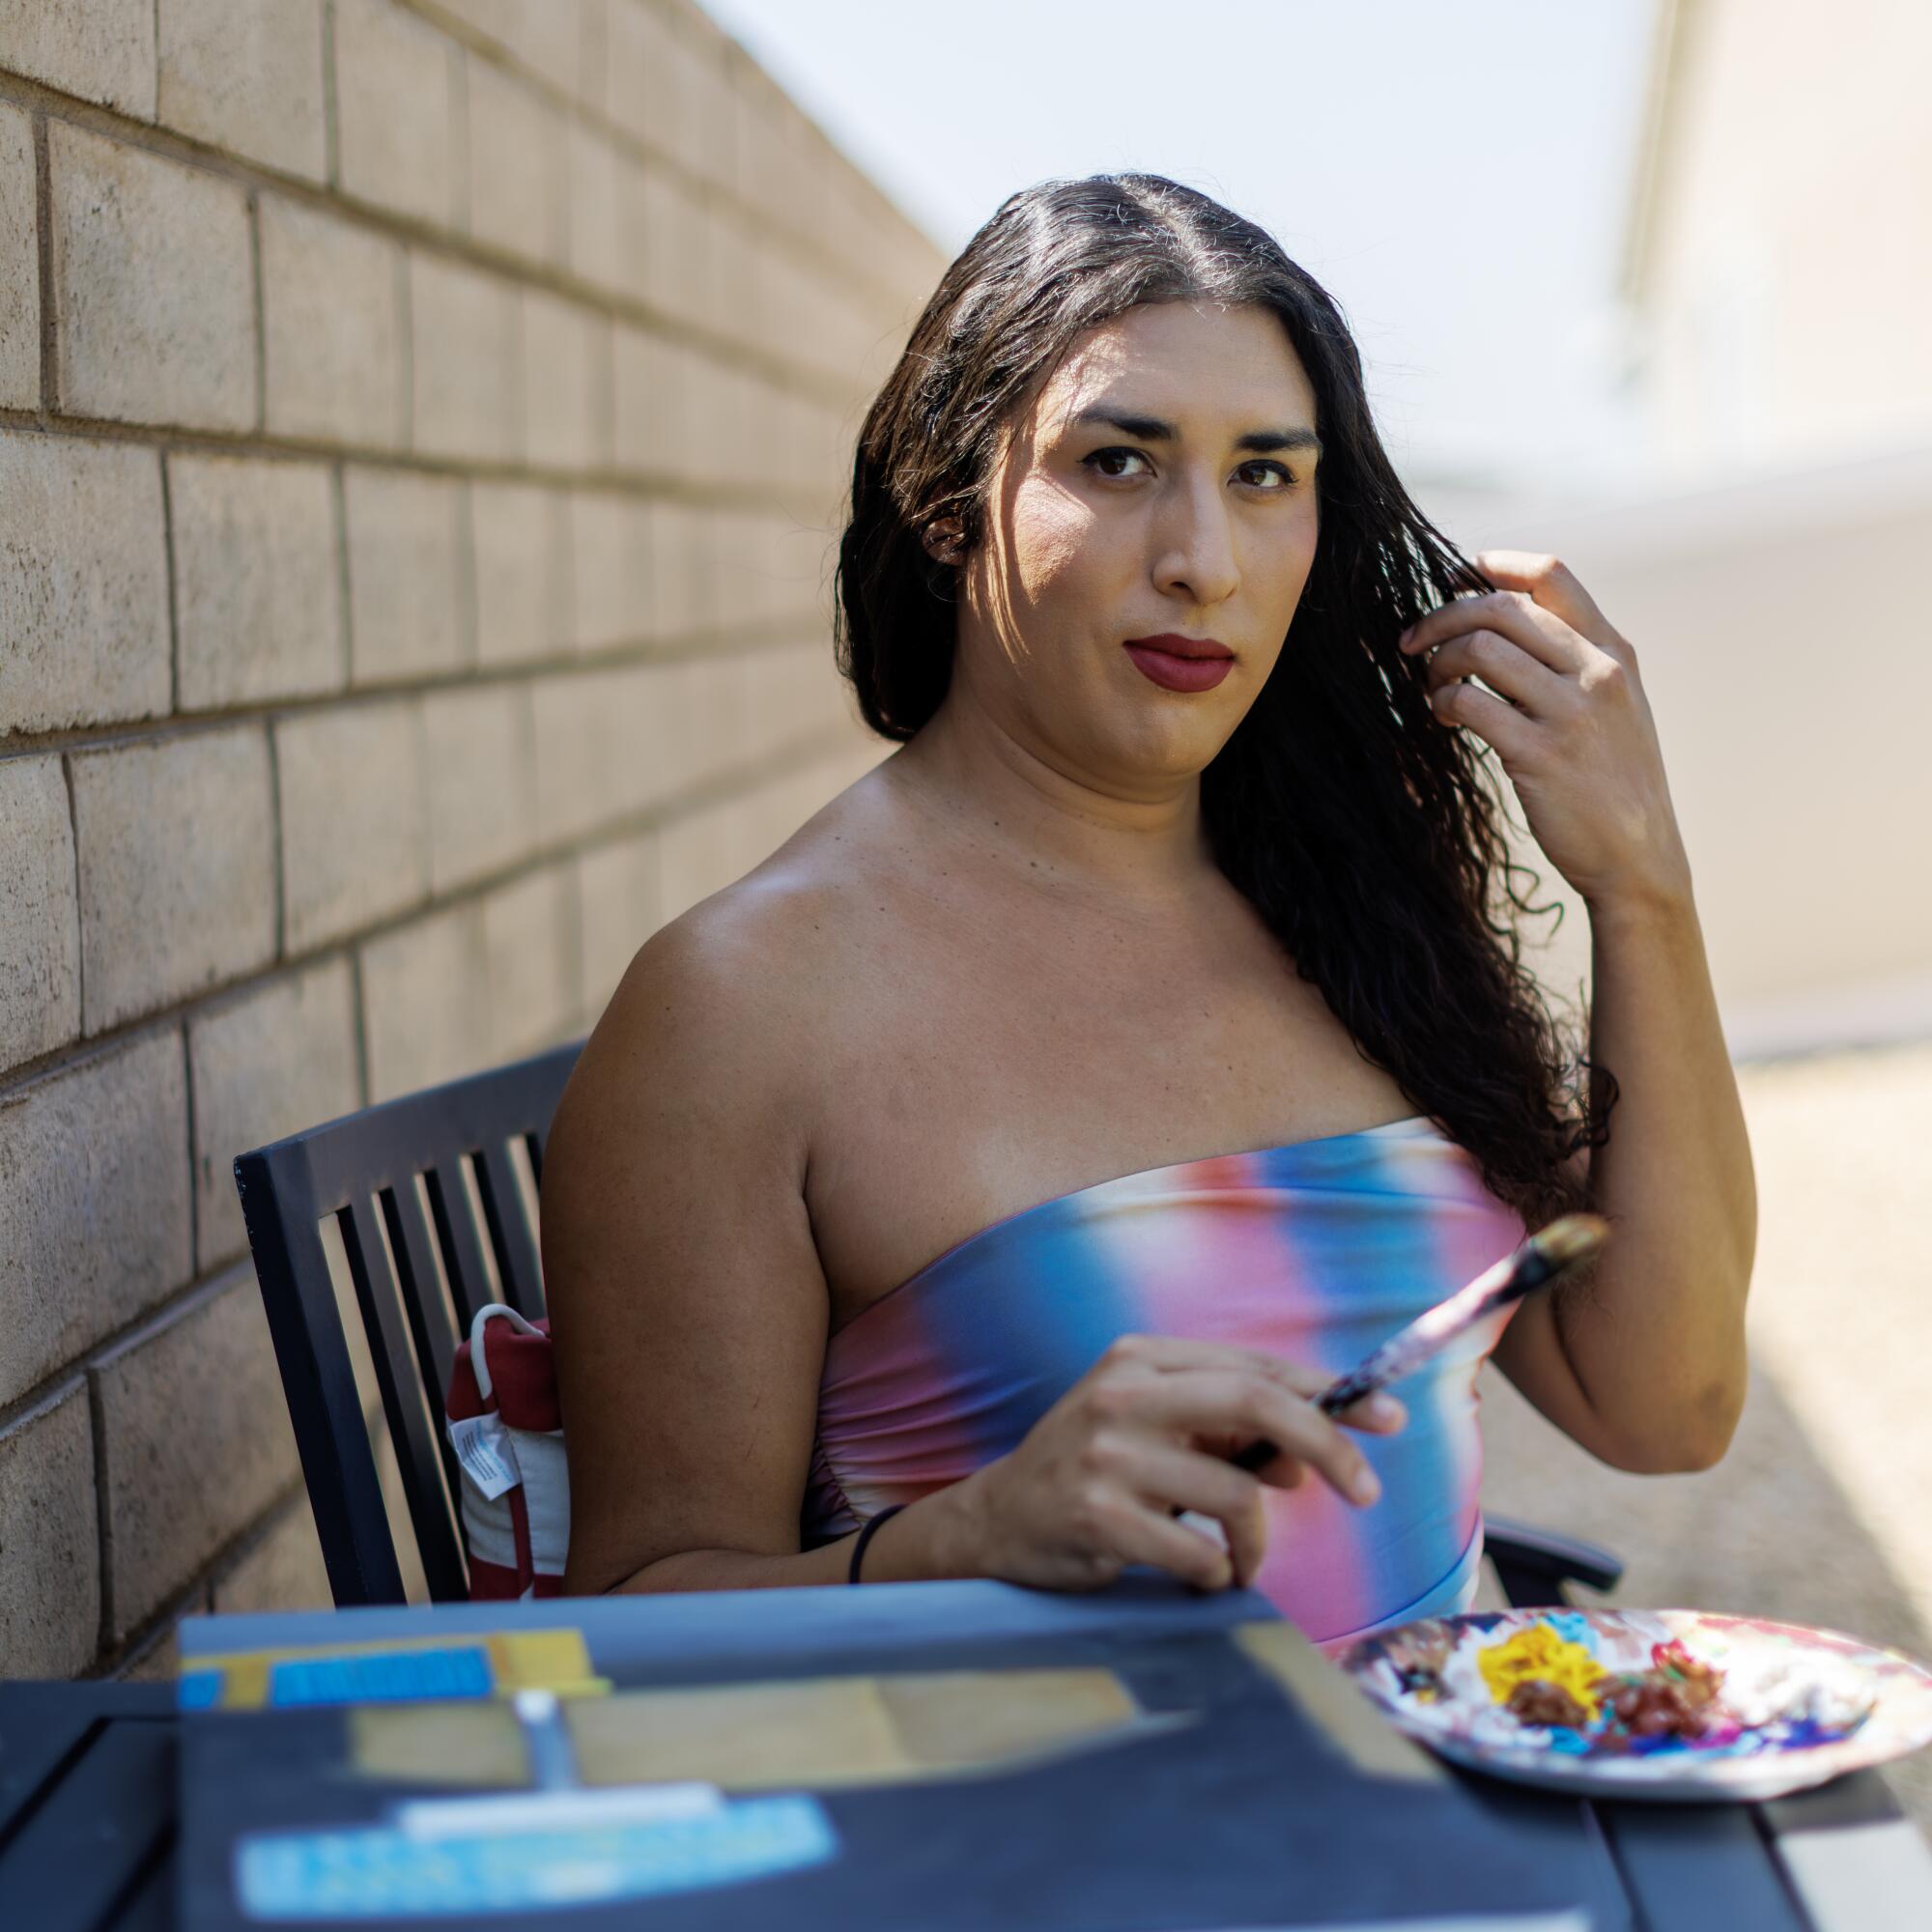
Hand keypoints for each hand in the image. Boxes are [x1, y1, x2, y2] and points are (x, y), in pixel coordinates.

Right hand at [947, 1333, 1405, 1593]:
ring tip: (1238, 1559)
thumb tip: (1306, 1465)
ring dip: (1256, 1542)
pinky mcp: (1097, 1517)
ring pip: (1236, 1494)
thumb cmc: (1097, 1470)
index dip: (1329, 1394)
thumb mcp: (1157, 1432)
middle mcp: (1122, 1394)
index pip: (1256, 1367)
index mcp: (1142, 1359)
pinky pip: (1200, 1554)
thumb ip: (1227, 1434)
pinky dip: (1217, 1574)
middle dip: (1327, 1446)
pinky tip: (1196, 1574)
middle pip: (1256, 1404)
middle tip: (1368, 1492)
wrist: (999, 1522)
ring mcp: (1106, 1456)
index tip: (1388, 1419)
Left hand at [1398, 551, 1692, 912]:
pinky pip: (1471, 704)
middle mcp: (1596, 671)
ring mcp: (1570, 713)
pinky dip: (1443, 703)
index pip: (1552, 576)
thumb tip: (1503, 624)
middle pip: (1502, 607)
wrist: (1638, 856)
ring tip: (1434, 688)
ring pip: (1481, 648)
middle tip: (1413, 642)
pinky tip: (1445, 719)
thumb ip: (1575, 661)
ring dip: (1439, 663)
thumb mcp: (1616, 706)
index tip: (1456, 577)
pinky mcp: (1540, 755)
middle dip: (1443, 616)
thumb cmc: (1614, 780)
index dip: (1495, 565)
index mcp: (1613, 651)